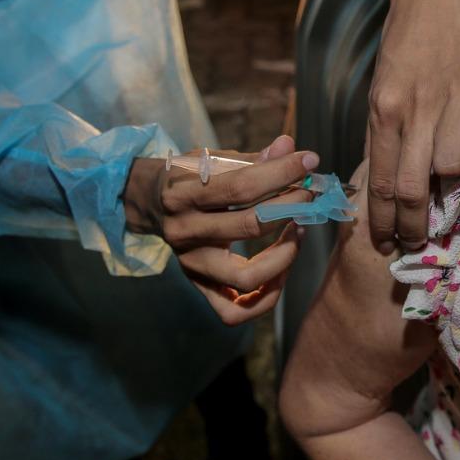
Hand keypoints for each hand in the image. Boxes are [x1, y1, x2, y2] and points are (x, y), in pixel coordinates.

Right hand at [123, 135, 316, 324]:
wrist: (150, 202)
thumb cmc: (190, 177)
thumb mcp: (212, 158)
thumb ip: (252, 158)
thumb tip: (289, 147)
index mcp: (183, 195)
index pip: (240, 186)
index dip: (281, 173)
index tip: (308, 160)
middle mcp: (184, 233)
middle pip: (248, 227)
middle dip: (290, 208)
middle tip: (308, 194)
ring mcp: (191, 264)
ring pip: (245, 278)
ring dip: (285, 256)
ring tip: (299, 231)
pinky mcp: (199, 286)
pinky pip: (234, 312)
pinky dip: (265, 297)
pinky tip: (282, 269)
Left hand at [368, 0, 459, 252]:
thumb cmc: (403, 44)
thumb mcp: (379, 89)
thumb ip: (382, 134)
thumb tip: (382, 183)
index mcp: (385, 111)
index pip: (381, 182)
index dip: (384, 222)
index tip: (387, 245)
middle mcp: (418, 108)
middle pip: (414, 186)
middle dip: (413, 226)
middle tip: (416, 242)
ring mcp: (456, 97)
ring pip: (455, 166)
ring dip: (453, 189)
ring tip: (449, 198)